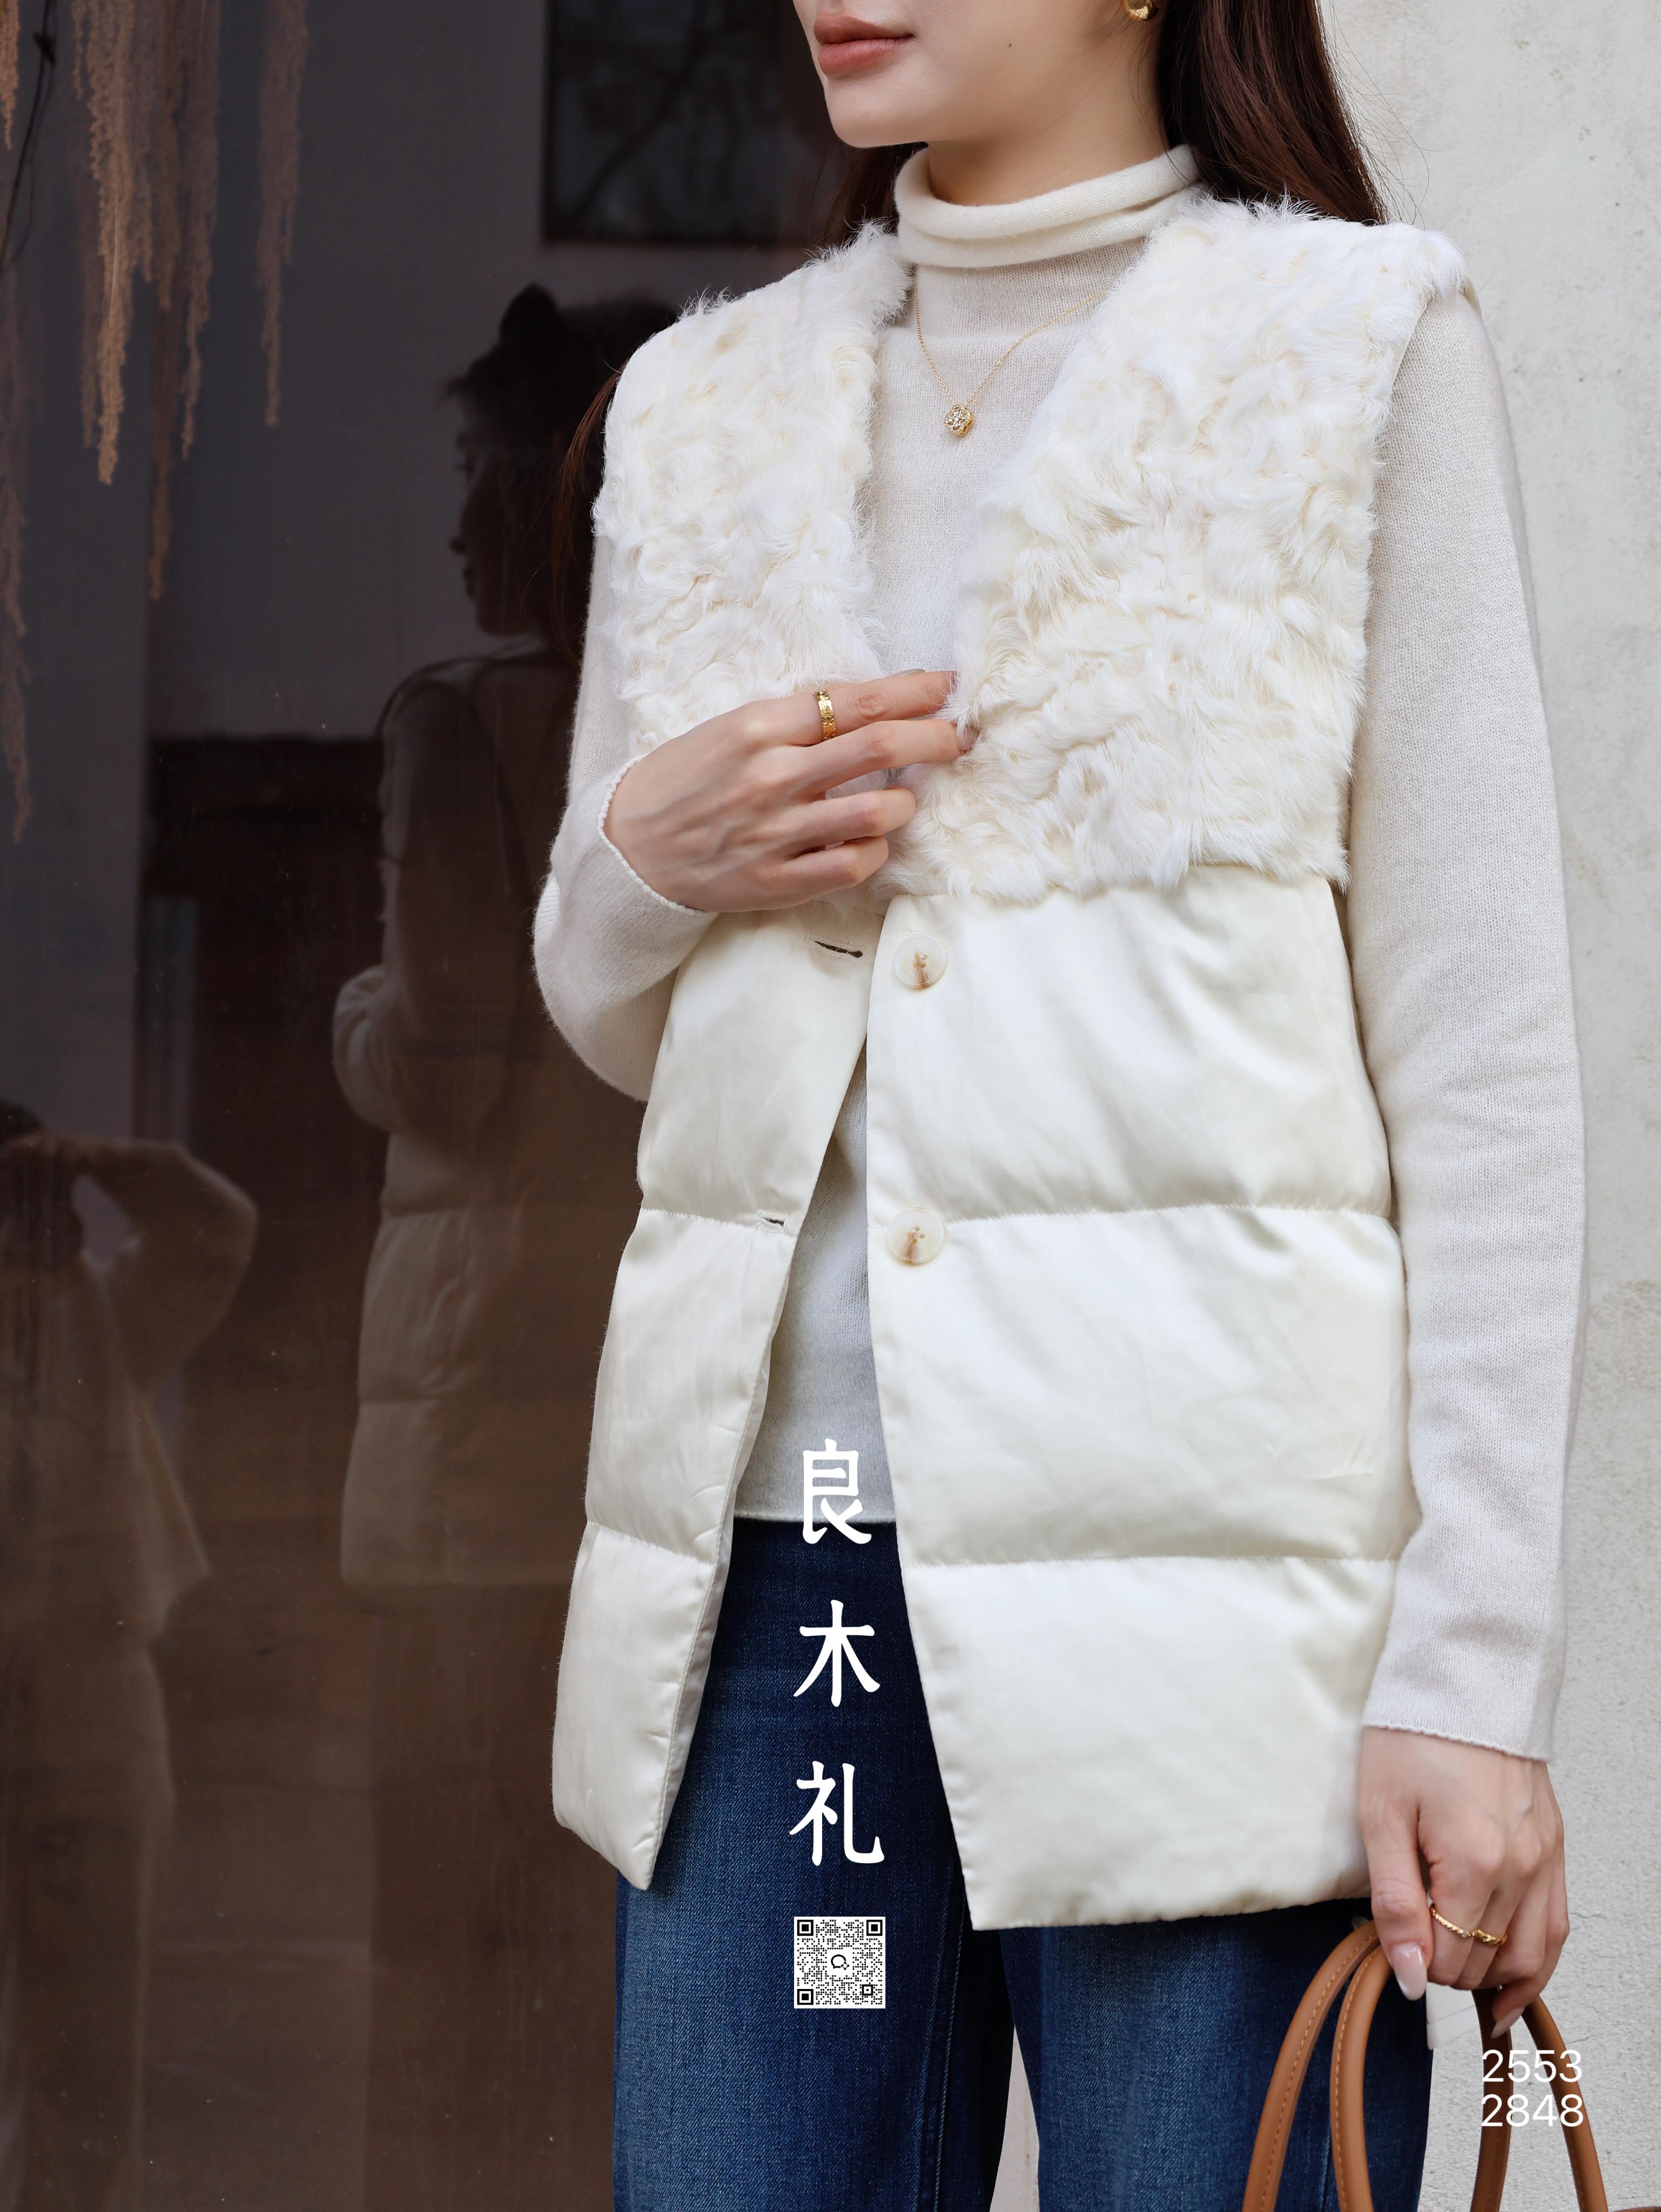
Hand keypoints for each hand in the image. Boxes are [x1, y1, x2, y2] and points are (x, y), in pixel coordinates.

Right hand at [605, 671, 962, 911]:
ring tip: (902, 796)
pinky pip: (853, 864)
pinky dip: (876, 850)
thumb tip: (868, 703)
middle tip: (955, 737)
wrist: (629, 850)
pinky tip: (871, 841)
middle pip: (881, 745)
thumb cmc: (684, 781)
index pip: (857, 700)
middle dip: (934, 737)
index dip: (915, 692)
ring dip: (905, 800)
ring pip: (878, 810)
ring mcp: (777, 833)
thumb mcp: (730, 729)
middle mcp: (772, 777)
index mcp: (758, 728)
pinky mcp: (778, 881)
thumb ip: (794, 718)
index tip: (945, 687)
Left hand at [1359, 1726, 1568, 2034]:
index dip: (1416, 1966)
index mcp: (1474, 1864)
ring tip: (1466, 1992)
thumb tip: (1411, 1978)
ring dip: (1496, 1979)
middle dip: (1449, 1970)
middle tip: (1416, 1955)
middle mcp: (1521, 1869)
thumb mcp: (1380, 1816)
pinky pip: (1556, 1925)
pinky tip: (1512, 1978)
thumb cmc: (1411, 1739)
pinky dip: (1536, 1959)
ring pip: (1532, 1956)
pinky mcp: (1555, 1846)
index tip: (1391, 1947)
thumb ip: (1396, 1903)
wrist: (1463, 1681)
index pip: (1449, 1959)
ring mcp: (1545, 1859)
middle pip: (1487, 1962)